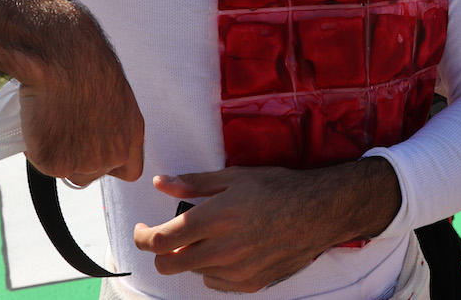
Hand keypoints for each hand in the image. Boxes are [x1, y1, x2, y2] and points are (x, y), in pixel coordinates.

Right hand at [0, 0, 144, 185]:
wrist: (63, 57)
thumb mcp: (112, 92)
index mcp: (132, 134)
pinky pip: (40, 162)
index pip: (130, 171)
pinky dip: (35, 147)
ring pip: (65, 172)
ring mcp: (85, 162)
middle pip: (91, 175)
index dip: (109, 164)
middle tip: (61, 130)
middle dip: (75, 158)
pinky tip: (37, 120)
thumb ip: (109, 120)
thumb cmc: (84, 62)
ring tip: (50, 120)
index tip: (93, 151)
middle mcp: (113, 154)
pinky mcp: (55, 163)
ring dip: (55, 155)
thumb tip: (90, 128)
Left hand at [133, 160, 399, 292]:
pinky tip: (226, 249)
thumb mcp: (234, 176)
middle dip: (161, 251)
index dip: (141, 236)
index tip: (141, 229)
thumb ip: (193, 183)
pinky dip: (211, 268)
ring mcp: (237, 271)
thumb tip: (160, 181)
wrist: (319, 212)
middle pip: (169, 264)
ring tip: (208, 235)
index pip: (160, 239)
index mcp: (214, 218)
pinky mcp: (250, 284)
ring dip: (189, 257)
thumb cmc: (278, 188)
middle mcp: (222, 249)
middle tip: (167, 235)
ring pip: (192, 272)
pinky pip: (214, 282)